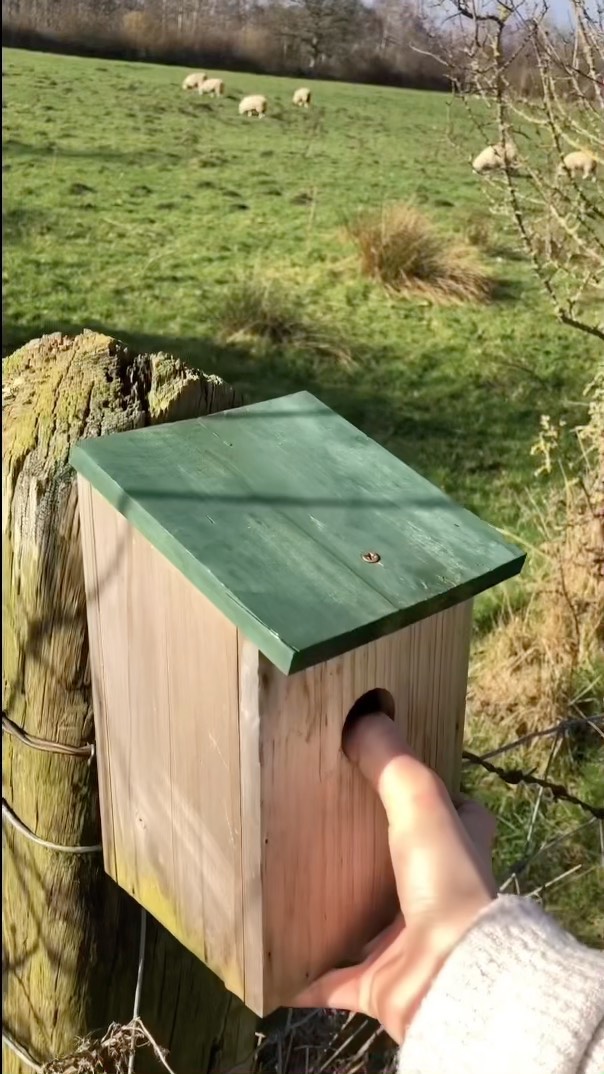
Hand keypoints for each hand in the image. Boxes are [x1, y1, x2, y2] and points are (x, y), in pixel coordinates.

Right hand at [292, 713, 496, 1043]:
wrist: (451, 977)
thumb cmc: (444, 881)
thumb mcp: (420, 803)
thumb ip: (390, 762)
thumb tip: (363, 717)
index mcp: (458, 850)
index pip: (456, 813)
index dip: (433, 795)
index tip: (392, 777)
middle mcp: (437, 895)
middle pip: (405, 866)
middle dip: (373, 852)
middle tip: (324, 826)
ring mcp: (407, 943)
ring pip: (367, 924)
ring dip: (336, 912)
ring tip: (290, 885)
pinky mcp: (379, 984)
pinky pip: (332, 981)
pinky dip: (304, 978)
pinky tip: (272, 967)